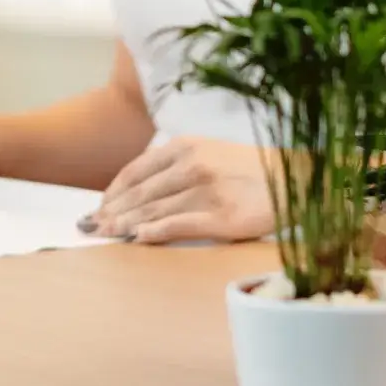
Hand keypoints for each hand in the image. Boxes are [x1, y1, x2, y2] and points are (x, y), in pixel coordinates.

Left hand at [91, 137, 273, 243]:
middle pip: (141, 192)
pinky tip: (138, 238)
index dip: (114, 191)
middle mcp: (192, 165)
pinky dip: (156, 231)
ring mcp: (206, 191)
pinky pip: (181, 225)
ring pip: (155, 209)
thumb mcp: (208, 151)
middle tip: (91, 226)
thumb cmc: (249, 168)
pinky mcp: (222, 217)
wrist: (295, 180)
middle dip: (113, 211)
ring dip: (126, 224)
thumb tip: (139, 191)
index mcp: (185, 146)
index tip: (99, 207)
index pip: (136, 170)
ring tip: (107, 235)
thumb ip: (174, 166)